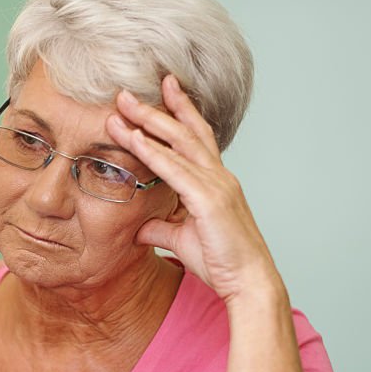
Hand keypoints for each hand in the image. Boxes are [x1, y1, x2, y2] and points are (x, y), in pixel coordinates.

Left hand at [107, 75, 282, 304]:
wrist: (248, 282)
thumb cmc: (221, 263)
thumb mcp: (181, 240)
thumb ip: (160, 228)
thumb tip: (138, 228)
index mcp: (216, 182)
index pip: (197, 137)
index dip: (180, 111)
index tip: (164, 89)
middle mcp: (219, 177)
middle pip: (186, 131)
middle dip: (157, 107)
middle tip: (128, 90)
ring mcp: (217, 185)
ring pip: (178, 143)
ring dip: (147, 122)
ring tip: (122, 104)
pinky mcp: (209, 200)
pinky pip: (174, 169)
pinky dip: (152, 151)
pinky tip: (134, 138)